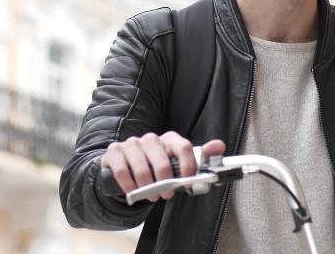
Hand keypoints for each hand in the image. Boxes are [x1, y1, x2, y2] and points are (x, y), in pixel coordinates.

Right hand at [101, 132, 225, 201]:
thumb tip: (220, 146)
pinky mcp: (114, 153)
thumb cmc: (157, 167)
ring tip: (151, 196)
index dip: (188, 166)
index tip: (188, 181)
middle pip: (162, 161)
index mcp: (169, 139)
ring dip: (148, 188)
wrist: (126, 166)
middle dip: (166, 183)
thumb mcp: (178, 164)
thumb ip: (200, 157)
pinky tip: (133, 192)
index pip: (183, 147)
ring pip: (142, 168)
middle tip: (167, 194)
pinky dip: (129, 186)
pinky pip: (123, 171)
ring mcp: (132, 144)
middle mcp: (151, 139)